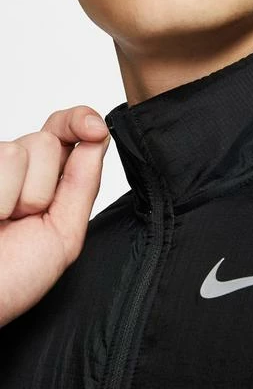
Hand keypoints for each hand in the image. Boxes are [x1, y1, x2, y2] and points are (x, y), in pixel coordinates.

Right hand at [0, 106, 110, 327]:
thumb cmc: (15, 276)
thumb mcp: (65, 232)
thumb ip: (82, 185)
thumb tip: (98, 141)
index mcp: (45, 180)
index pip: (64, 131)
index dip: (81, 121)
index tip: (96, 129)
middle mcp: (16, 168)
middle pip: (47, 140)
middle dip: (46, 184)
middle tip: (25, 218)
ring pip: (21, 149)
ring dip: (22, 195)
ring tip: (4, 222)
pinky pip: (3, 159)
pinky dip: (2, 198)